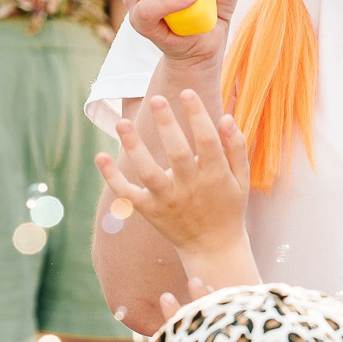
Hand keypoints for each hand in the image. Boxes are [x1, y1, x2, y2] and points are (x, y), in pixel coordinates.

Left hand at [96, 90, 253, 268]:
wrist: (214, 249)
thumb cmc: (229, 208)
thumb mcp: (242, 179)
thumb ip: (236, 148)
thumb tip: (226, 118)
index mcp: (215, 176)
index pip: (206, 141)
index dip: (198, 115)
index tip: (187, 93)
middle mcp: (190, 188)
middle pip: (176, 153)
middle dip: (167, 124)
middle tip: (157, 98)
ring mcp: (168, 201)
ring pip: (148, 172)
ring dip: (134, 148)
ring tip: (122, 123)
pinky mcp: (150, 211)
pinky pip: (128, 194)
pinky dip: (112, 178)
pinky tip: (100, 156)